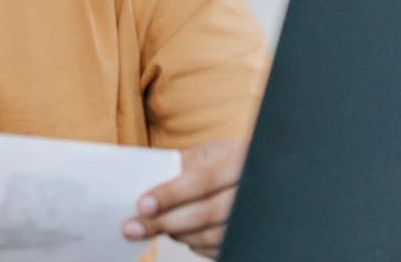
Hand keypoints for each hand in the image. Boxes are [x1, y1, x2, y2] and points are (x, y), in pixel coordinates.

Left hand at [121, 139, 247, 258]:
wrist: (267, 175)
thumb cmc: (232, 161)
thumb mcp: (214, 152)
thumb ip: (185, 164)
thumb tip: (148, 181)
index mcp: (240, 160)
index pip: (202, 180)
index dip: (171, 194)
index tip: (142, 205)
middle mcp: (253, 190)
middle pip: (206, 213)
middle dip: (165, 222)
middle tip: (133, 227)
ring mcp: (257, 217)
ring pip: (213, 235)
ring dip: (177, 234)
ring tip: (153, 227)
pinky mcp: (254, 238)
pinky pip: (220, 248)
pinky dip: (195, 243)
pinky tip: (179, 234)